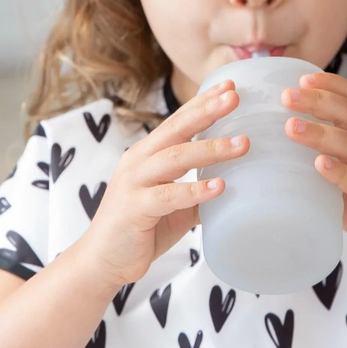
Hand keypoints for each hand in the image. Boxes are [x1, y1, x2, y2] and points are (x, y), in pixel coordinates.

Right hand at [79, 80, 248, 287]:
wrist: (103, 260)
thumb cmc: (141, 227)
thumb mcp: (175, 204)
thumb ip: (199, 191)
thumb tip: (237, 187)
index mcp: (149, 154)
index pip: (179, 121)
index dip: (203, 103)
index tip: (229, 87)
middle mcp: (140, 161)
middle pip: (177, 129)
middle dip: (207, 111)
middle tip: (235, 97)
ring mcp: (135, 182)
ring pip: (176, 158)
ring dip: (211, 149)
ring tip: (242, 144)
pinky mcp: (135, 208)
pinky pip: (169, 196)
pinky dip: (195, 190)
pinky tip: (219, 187)